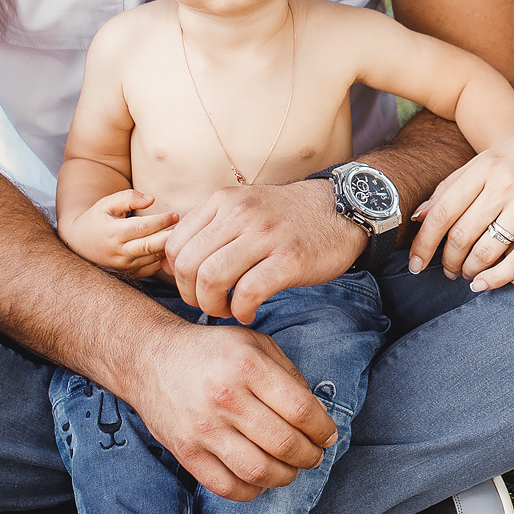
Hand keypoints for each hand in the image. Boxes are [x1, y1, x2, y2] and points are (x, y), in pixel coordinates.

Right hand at [60, 189, 175, 276]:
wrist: (80, 245)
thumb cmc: (97, 219)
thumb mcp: (107, 203)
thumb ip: (128, 197)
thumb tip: (151, 199)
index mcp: (112, 233)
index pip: (141, 228)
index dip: (160, 221)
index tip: (175, 214)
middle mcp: (119, 253)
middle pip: (150, 246)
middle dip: (169, 236)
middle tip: (185, 227)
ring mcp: (125, 267)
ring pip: (154, 258)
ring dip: (169, 248)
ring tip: (183, 235)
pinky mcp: (131, 275)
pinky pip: (153, 268)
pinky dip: (164, 259)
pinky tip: (173, 248)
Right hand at [121, 314, 336, 500]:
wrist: (151, 359)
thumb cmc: (210, 351)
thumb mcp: (254, 344)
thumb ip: (288, 375)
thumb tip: (317, 416)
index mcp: (247, 366)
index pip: (301, 411)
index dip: (322, 430)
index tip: (327, 436)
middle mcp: (225, 398)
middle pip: (284, 444)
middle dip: (309, 456)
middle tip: (313, 455)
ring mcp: (203, 428)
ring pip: (259, 471)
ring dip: (285, 477)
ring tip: (290, 469)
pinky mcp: (186, 452)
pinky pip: (227, 486)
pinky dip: (252, 491)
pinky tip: (260, 479)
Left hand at [167, 178, 367, 323]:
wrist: (341, 210)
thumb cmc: (287, 218)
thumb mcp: (244, 206)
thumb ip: (211, 226)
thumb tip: (172, 262)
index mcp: (223, 201)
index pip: (174, 244)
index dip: (176, 276)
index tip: (193, 288)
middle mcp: (240, 214)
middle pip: (188, 265)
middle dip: (191, 295)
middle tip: (208, 304)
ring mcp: (265, 235)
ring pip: (212, 279)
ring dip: (213, 306)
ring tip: (227, 310)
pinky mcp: (290, 258)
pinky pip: (248, 292)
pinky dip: (241, 311)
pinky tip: (248, 313)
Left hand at [410, 117, 513, 288]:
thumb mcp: (495, 155)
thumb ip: (457, 182)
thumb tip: (421, 215)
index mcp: (486, 164)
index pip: (443, 210)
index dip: (424, 242)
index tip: (415, 262)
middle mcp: (505, 183)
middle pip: (462, 234)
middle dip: (448, 261)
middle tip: (446, 271)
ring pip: (486, 250)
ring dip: (470, 271)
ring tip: (467, 276)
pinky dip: (497, 277)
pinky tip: (486, 284)